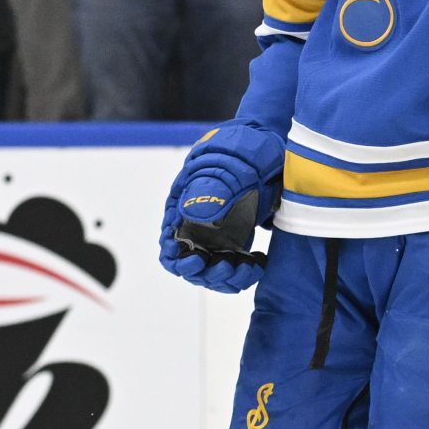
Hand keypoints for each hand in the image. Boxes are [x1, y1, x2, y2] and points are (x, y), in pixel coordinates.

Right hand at [157, 124, 283, 293]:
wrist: (258, 151)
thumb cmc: (235, 155)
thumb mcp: (223, 168)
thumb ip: (211, 190)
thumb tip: (200, 213)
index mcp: (182, 213)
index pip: (169, 248)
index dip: (178, 260)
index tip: (196, 260)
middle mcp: (194, 232)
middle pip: (190, 267)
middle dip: (206, 273)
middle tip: (227, 266)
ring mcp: (213, 240)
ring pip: (212, 273)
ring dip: (228, 277)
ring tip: (248, 267)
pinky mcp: (232, 245)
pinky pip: (233, 270)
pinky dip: (244, 273)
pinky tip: (259, 261)